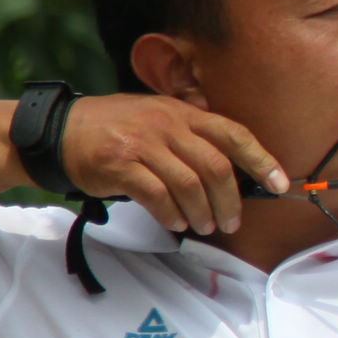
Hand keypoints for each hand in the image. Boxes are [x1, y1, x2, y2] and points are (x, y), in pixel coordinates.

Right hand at [60, 94, 287, 236]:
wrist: (59, 130)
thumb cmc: (115, 129)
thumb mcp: (158, 119)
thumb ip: (190, 138)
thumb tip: (232, 173)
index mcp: (183, 112)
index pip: (233, 133)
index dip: (261, 159)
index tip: (278, 182)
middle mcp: (167, 124)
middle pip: (216, 165)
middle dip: (230, 199)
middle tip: (231, 221)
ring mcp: (143, 143)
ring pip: (189, 183)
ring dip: (202, 210)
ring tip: (205, 225)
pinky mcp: (120, 164)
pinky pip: (156, 195)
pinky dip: (171, 213)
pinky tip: (176, 222)